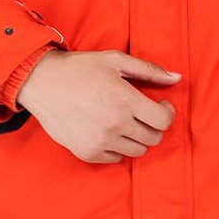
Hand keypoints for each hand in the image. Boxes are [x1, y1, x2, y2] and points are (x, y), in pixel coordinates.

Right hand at [16, 48, 181, 163]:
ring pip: (137, 151)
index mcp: (125, 100)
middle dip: (153, 126)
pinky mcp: (87, 152)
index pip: (163, 121)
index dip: (167, 113)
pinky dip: (117, 147)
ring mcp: (101, 141)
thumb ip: (149, 70)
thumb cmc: (79, 68)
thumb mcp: (115, 60)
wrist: (41, 83)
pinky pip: (116, 158)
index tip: (161, 106)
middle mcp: (115, 124)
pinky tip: (107, 130)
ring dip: (136, 137)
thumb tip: (177, 78)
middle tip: (142, 113)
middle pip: (154, 138)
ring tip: (124, 121)